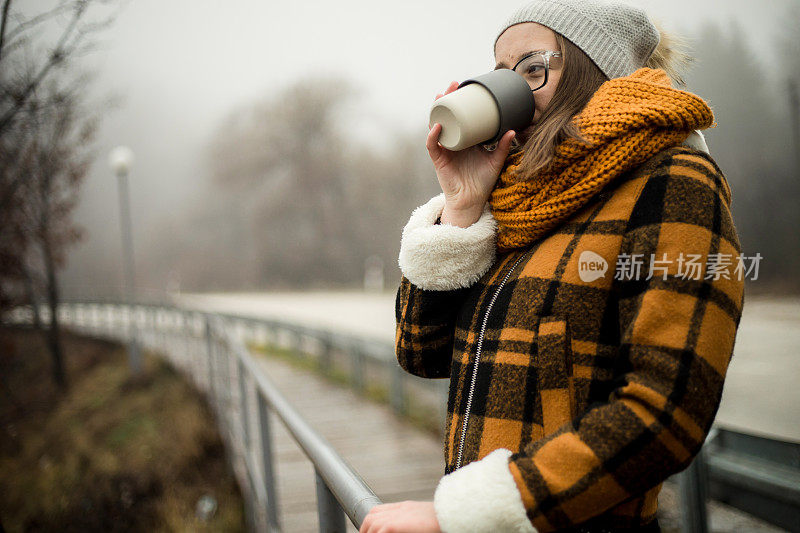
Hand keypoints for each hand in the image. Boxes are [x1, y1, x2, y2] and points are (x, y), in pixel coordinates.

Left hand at [359, 500, 441, 532]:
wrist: (453, 513)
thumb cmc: (444, 519)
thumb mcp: (424, 519)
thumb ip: (411, 521)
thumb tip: (405, 526)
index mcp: (406, 507)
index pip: (379, 510)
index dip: (370, 522)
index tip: (369, 532)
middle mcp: (400, 509)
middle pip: (372, 515)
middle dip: (365, 529)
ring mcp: (399, 515)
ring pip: (372, 522)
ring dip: (369, 532)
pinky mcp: (398, 523)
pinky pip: (380, 530)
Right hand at [428, 81, 516, 225]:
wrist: (472, 201)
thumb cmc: (482, 182)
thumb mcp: (495, 161)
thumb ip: (502, 147)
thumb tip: (513, 131)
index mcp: (465, 140)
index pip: (460, 117)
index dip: (460, 102)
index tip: (465, 88)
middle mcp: (453, 142)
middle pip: (446, 116)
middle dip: (446, 100)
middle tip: (452, 85)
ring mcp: (444, 150)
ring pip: (436, 126)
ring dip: (436, 111)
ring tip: (439, 98)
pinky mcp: (439, 160)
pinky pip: (433, 145)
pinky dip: (433, 136)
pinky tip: (437, 126)